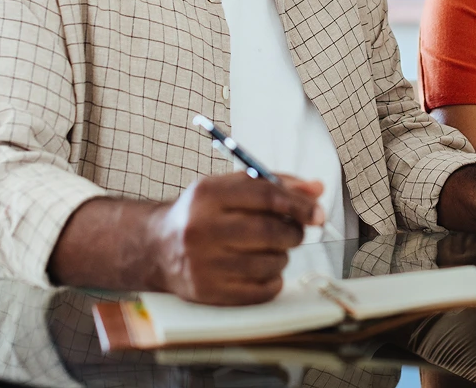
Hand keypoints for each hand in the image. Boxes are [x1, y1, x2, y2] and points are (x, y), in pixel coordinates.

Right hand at [148, 172, 324, 304]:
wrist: (158, 246)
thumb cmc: (203, 213)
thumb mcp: (230, 188)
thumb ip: (274, 184)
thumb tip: (316, 189)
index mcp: (208, 195)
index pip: (265, 195)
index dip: (298, 204)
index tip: (317, 212)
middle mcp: (201, 228)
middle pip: (268, 231)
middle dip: (293, 232)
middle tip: (295, 231)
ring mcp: (202, 263)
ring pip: (268, 262)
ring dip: (283, 256)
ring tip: (273, 249)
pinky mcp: (207, 292)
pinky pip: (259, 290)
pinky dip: (273, 280)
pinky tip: (264, 269)